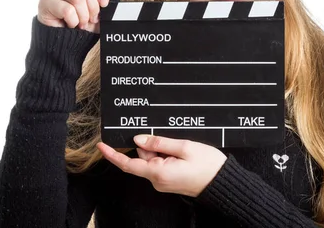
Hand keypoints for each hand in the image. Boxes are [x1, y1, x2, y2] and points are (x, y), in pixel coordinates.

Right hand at [37, 0, 126, 31]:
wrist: (67, 42)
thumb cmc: (84, 23)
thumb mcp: (102, 10)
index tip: (105, 3)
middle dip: (93, 6)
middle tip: (92, 18)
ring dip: (83, 16)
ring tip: (82, 23)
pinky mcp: (44, 1)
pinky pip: (66, 9)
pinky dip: (73, 21)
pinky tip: (71, 24)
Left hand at [97, 135, 226, 197]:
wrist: (223, 182)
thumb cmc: (207, 165)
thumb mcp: (185, 147)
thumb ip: (159, 142)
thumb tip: (138, 140)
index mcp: (158, 172)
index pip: (128, 164)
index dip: (112, 155)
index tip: (101, 145)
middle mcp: (157, 180)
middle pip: (143, 157)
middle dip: (152, 144)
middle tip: (173, 141)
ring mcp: (163, 181)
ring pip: (152, 159)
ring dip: (162, 149)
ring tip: (182, 148)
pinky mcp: (169, 180)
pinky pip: (160, 164)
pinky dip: (166, 154)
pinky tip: (180, 152)